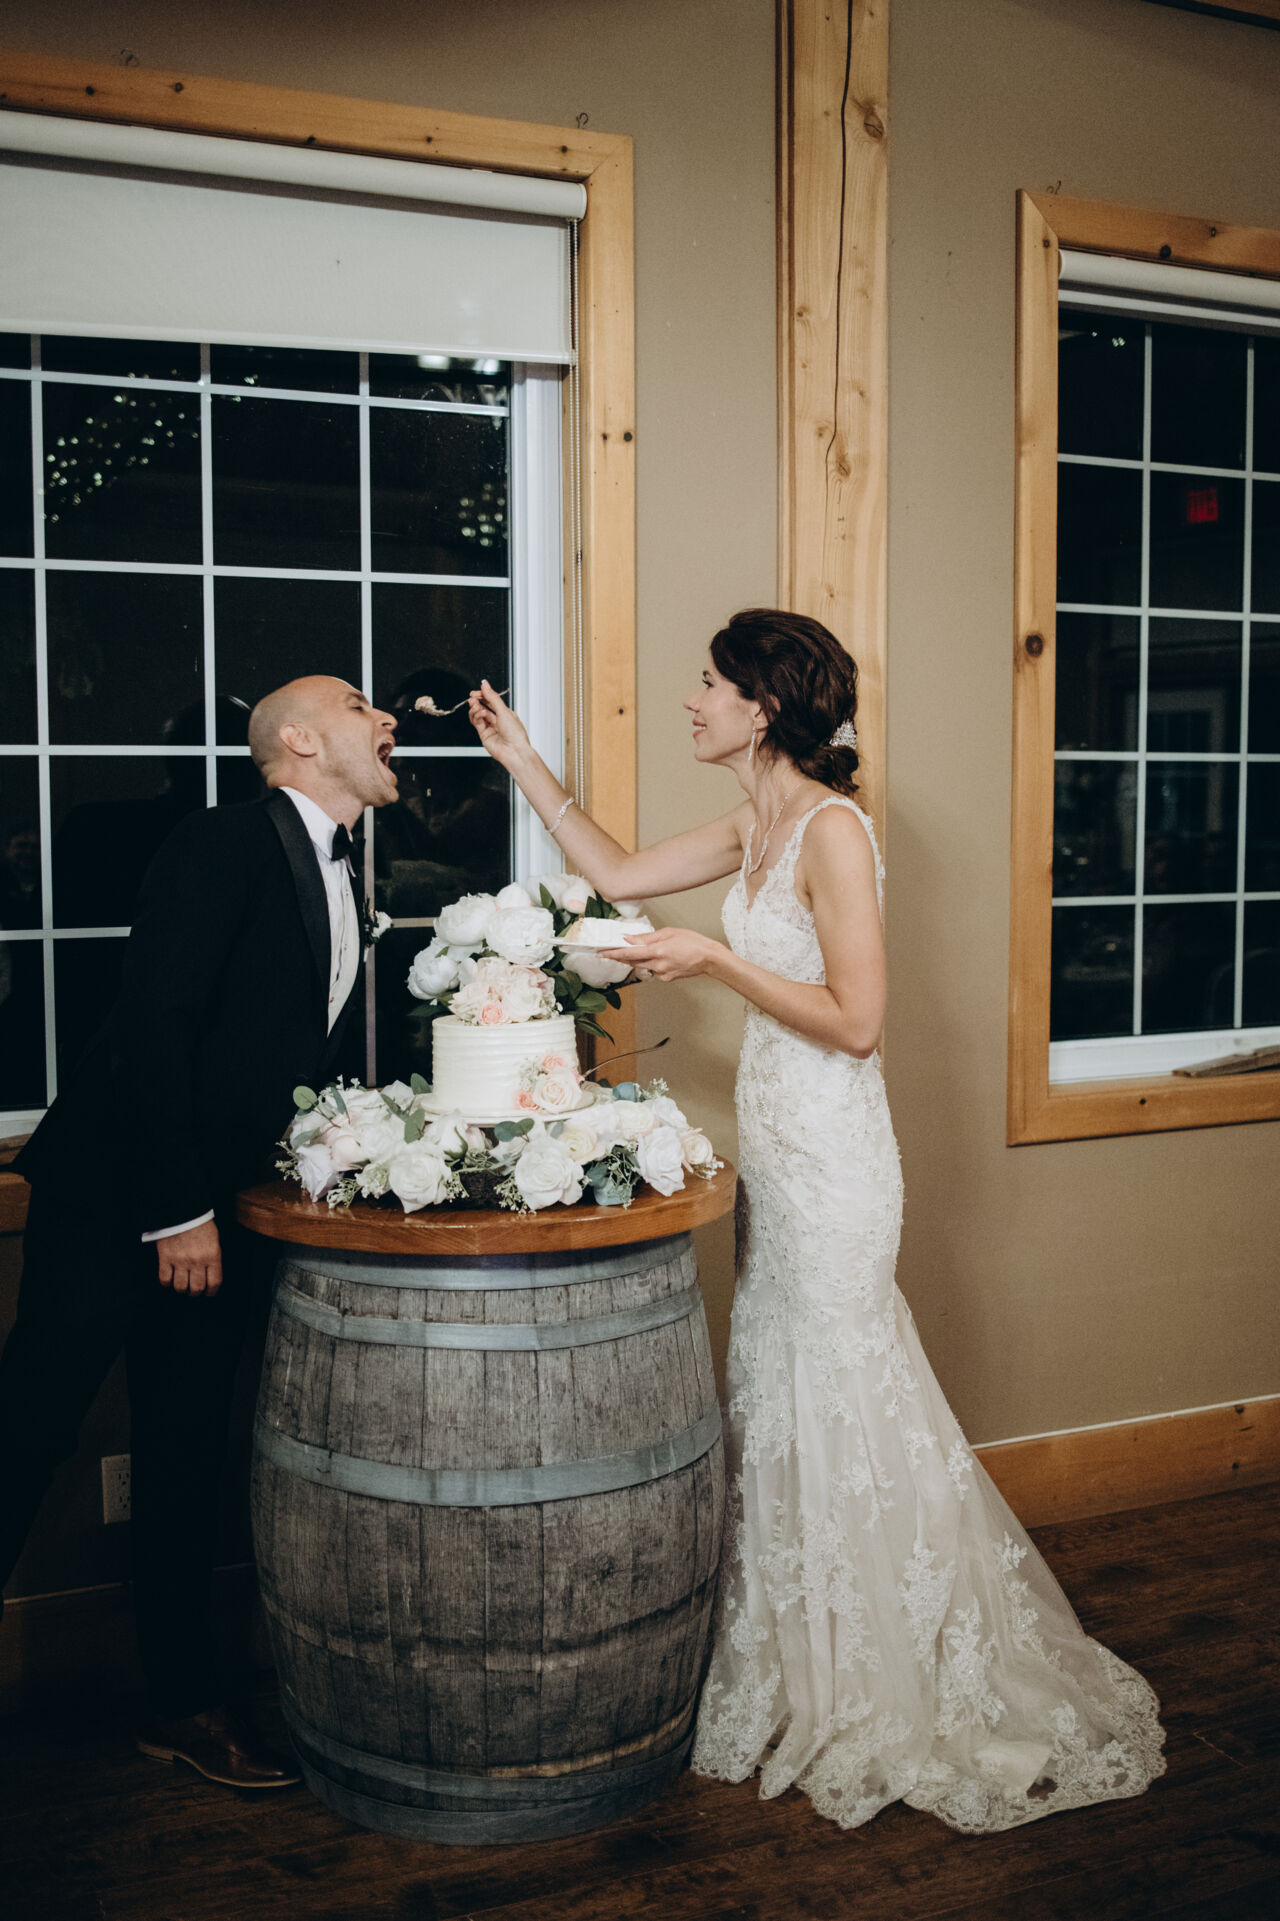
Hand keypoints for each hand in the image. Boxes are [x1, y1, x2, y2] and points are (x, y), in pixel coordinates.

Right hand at [156, 1219, 222, 1297]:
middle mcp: (197, 1261)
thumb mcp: (214, 1240)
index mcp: (212, 1256)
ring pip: (180, 1287)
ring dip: (181, 1289)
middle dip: (195, 1292)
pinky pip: (164, 1279)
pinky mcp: (165, 1257)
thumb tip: (211, 1274)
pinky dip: (167, 1283)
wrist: (182, 1210)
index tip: (208, 1293)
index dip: (211, 1292)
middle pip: (196, 1288)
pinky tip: (169, 1279)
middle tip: (193, 1290)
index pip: (214, 1283)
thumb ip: (213, 1258)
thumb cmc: (200, 1224)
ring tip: (182, 1285)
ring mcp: (180, 1260)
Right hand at [468, 679, 530, 764]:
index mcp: (506, 713)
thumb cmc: (515, 734)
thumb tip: (485, 685)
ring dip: (475, 708)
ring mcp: (490, 727)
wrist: (514, 751)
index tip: (476, 692)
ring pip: (478, 715)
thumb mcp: (504, 711)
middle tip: (472, 697)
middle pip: (483, 707)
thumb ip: (492, 697)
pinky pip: (477, 723)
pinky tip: (479, 713)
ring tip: (475, 705)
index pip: (491, 701)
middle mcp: (498, 720)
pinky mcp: (484, 735)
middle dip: (477, 701)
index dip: (483, 695)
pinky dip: (476, 716)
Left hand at [601, 927, 718, 982]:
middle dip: (620, 956)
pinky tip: (662, 957)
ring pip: (642, 965)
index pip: (629, 953)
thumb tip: (630, 939)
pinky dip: (652, 963)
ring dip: (638, 958)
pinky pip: (653, 970)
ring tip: (644, 949)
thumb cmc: (694, 942)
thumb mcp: (669, 932)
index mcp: (658, 951)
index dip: (613, 953)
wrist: (710, 958)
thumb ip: (647, 937)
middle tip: (608, 950)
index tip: (601, 952)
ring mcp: (662, 974)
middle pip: (632, 961)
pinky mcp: (666, 978)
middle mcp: (658, 965)